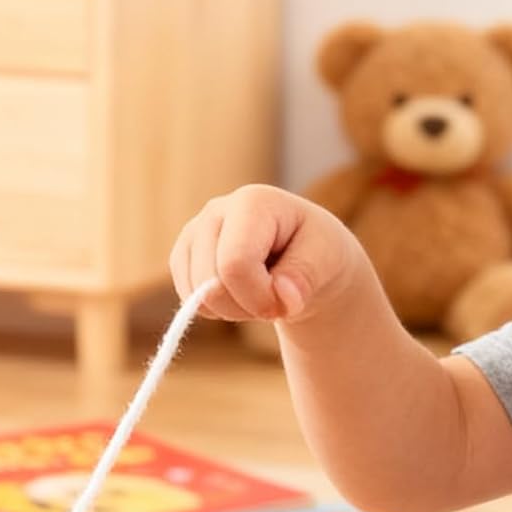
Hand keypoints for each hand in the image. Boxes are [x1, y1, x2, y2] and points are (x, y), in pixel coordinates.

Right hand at [169, 185, 365, 322]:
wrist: (306, 259)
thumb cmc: (318, 254)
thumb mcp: (328, 260)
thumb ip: (306, 277)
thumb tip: (283, 298)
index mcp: (252, 202)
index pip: (235, 263)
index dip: (258, 296)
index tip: (287, 303)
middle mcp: (215, 211)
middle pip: (210, 283)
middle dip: (245, 306)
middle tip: (275, 300)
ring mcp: (193, 233)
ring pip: (195, 295)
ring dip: (231, 310)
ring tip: (259, 293)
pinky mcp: (182, 256)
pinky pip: (188, 300)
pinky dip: (216, 309)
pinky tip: (240, 293)